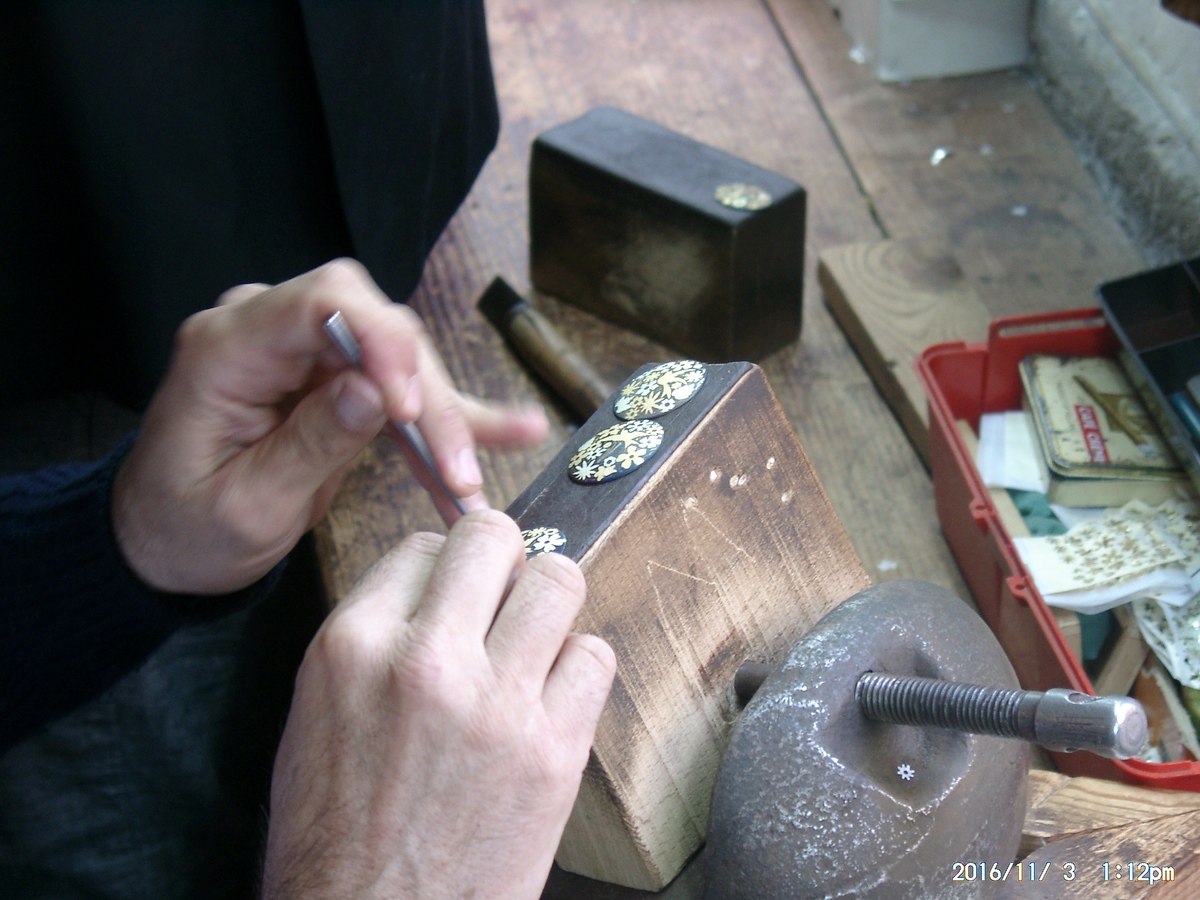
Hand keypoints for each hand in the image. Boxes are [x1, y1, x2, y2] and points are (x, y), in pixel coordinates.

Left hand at [112, 259, 547, 593]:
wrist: (166, 541)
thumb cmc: (187, 528)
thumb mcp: (245, 504)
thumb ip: (309, 443)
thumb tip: (374, 391)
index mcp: (227, 348)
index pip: (320, 303)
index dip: (381, 342)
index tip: (412, 409)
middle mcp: (268, 332)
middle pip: (375, 329)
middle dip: (427, 398)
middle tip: (456, 470)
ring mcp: (304, 352)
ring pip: (402, 359)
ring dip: (446, 418)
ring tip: (473, 478)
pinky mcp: (334, 378)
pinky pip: (402, 389)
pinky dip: (453, 415)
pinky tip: (517, 426)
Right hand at [261, 510, 615, 899]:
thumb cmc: (334, 838)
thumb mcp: (317, 715)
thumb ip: (375, 639)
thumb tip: (438, 591)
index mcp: (352, 646)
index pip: (425, 545)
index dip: (446, 570)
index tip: (456, 597)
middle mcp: (425, 661)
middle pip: (495, 538)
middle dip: (504, 559)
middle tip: (503, 596)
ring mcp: (497, 703)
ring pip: (559, 581)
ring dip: (549, 603)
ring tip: (534, 639)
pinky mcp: (554, 751)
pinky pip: (595, 657)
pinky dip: (579, 668)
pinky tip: (553, 697)